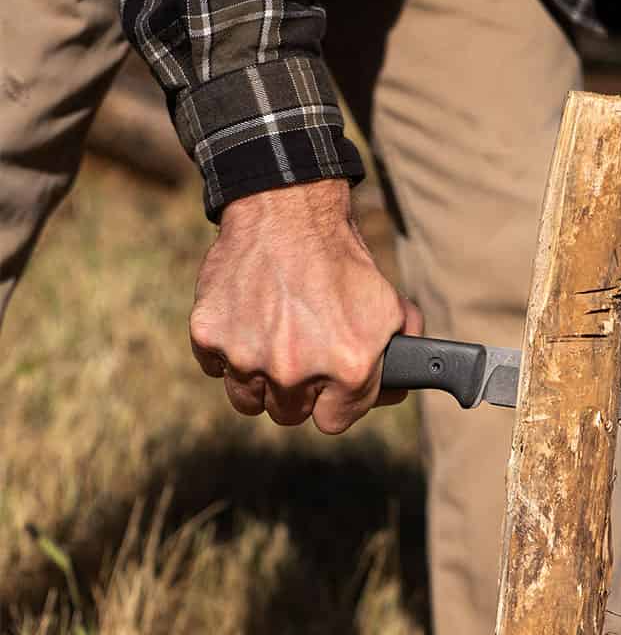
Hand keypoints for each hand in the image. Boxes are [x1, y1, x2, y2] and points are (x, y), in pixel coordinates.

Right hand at [190, 180, 418, 433]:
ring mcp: (247, 355)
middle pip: (288, 414)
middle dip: (297, 392)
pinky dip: (228, 350)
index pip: (332, 422)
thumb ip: (399, 354)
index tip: (329, 386)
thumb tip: (398, 386)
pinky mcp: (208, 335)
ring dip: (259, 380)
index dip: (334, 403)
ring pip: (247, 400)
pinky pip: (215, 367)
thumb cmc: (343, 262)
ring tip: (271, 344)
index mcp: (347, 369)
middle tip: (300, 356)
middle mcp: (295, 370)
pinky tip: (247, 322)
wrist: (287, 212)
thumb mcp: (389, 307)